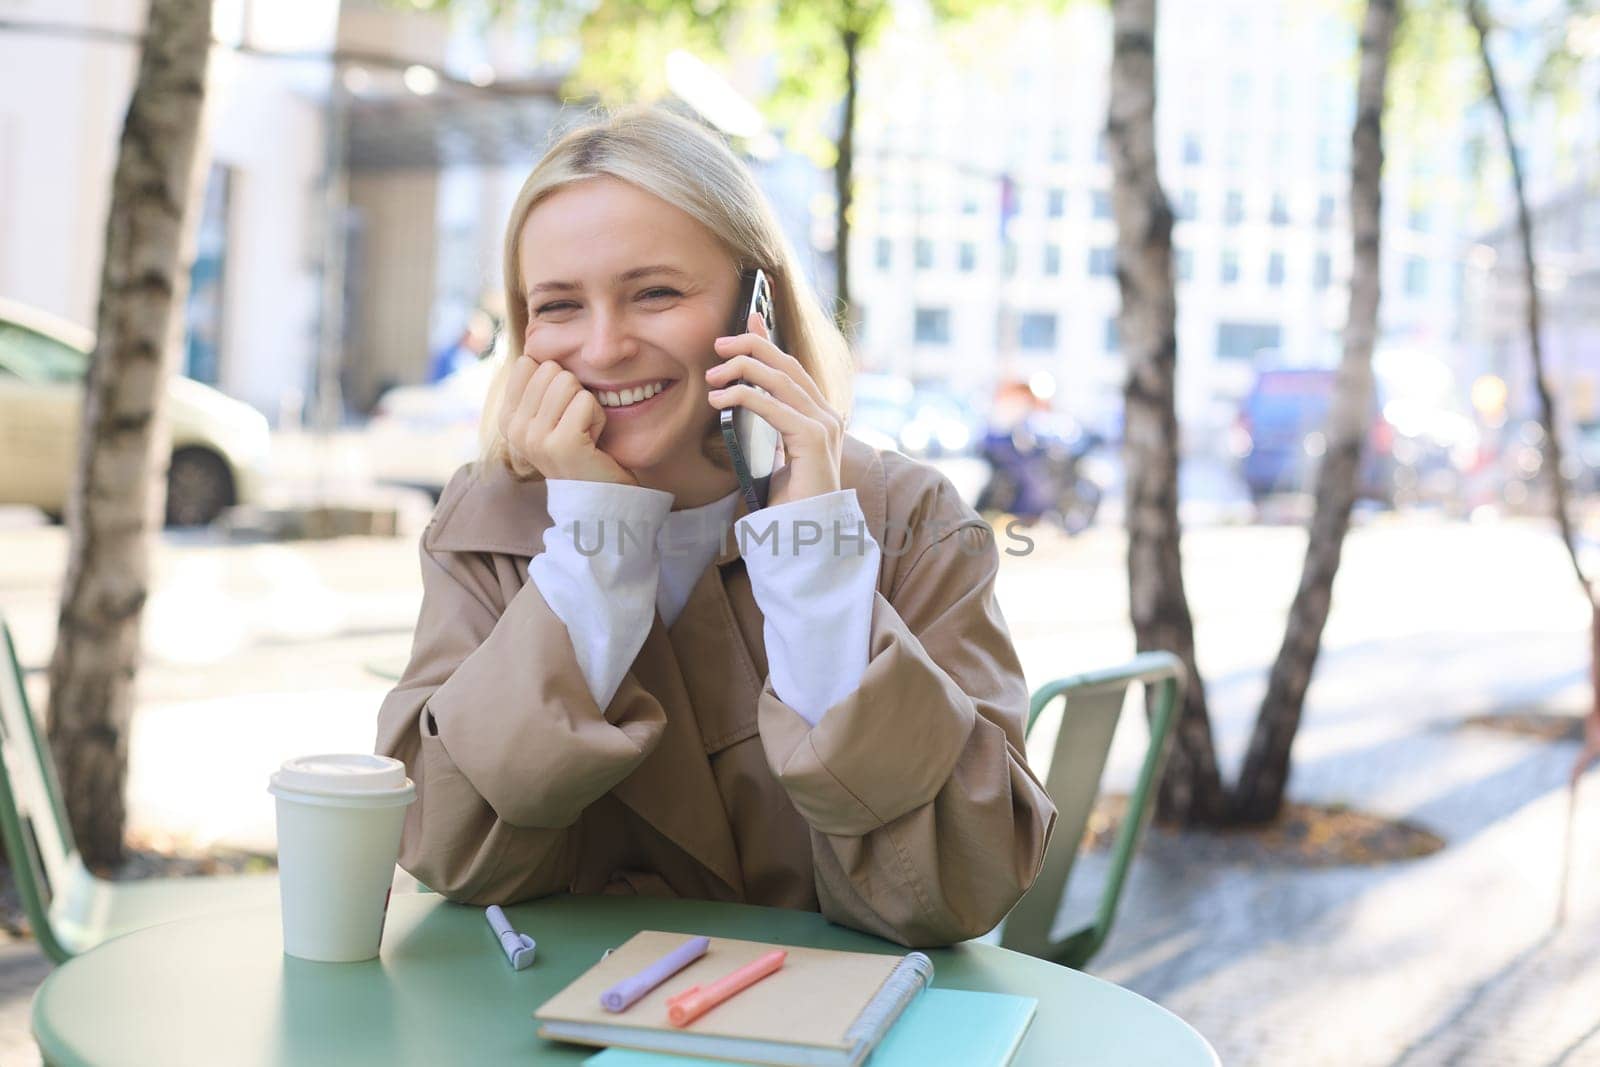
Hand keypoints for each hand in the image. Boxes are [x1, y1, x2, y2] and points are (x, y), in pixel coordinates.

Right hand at [497, 356, 637, 485]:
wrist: (600, 496)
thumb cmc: (582, 448)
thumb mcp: (551, 413)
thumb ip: (538, 384)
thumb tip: (534, 344)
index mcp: (507, 418)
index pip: (530, 363)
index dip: (556, 381)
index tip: (561, 413)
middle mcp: (514, 428)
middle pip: (550, 369)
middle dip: (574, 392)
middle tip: (576, 425)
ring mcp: (534, 438)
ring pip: (567, 381)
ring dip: (587, 405)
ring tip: (584, 433)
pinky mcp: (560, 444)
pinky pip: (586, 400)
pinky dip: (598, 417)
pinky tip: (593, 442)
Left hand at [706, 312, 843, 507]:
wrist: (805, 536)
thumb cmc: (787, 503)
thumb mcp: (772, 456)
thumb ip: (766, 429)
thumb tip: (742, 402)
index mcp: (820, 417)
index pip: (793, 368)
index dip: (770, 341)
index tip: (750, 318)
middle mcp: (827, 417)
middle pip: (788, 365)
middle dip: (752, 347)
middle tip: (718, 344)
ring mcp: (825, 426)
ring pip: (781, 380)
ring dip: (741, 370)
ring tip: (712, 375)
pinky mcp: (814, 440)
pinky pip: (774, 407)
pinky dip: (744, 397)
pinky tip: (720, 399)